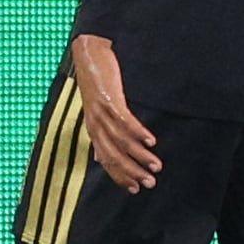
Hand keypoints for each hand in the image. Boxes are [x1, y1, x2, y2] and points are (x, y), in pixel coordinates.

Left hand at [70, 33, 158, 190]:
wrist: (87, 54)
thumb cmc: (95, 82)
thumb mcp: (95, 111)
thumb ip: (99, 135)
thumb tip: (99, 159)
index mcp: (94, 130)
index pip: (107, 161)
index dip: (120, 176)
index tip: (136, 189)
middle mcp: (95, 125)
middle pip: (115, 155)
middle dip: (133, 171)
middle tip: (150, 183)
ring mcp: (101, 113)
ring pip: (121, 141)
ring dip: (140, 155)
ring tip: (156, 165)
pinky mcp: (109, 100)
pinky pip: (124, 121)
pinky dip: (138, 133)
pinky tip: (151, 141)